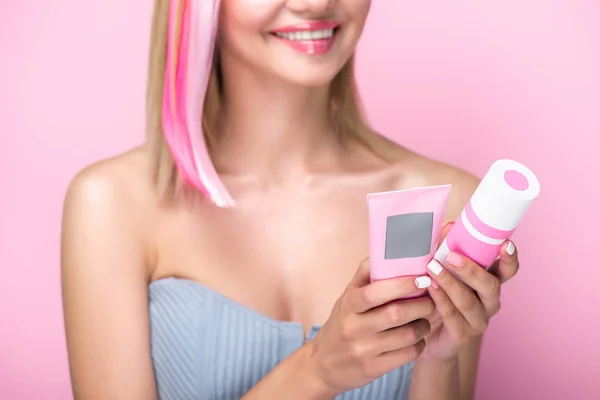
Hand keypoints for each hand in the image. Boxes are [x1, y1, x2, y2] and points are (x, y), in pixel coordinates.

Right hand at [306, 259, 434, 396]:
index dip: (402, 284)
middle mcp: (354, 327)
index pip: (376, 292)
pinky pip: (407, 355)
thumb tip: (386, 249)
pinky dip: (419, 345)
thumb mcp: (345, 298)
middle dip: (421, 305)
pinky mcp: (373, 368)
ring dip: (424, 325)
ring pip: (406, 335)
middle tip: (432, 300)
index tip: (422, 278)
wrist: (322, 365)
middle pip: (396, 314)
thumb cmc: (341, 324)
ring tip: (426, 320)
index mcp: (349, 304)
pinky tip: (418, 339)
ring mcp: (363, 349)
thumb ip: (364, 275)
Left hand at [421, 222, 519, 359]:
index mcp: (489, 282)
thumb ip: (445, 247)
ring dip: (450, 283)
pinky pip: (453, 316)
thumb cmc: (435, 293)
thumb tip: (450, 226)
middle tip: (452, 255)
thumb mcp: (440, 268)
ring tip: (433, 268)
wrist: (424, 332)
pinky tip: (430, 288)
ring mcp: (477, 320)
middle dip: (472, 270)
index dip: (510, 259)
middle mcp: (488, 302)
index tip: (506, 244)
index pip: (507, 271)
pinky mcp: (461, 335)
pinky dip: (441, 300)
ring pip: (469, 301)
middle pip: (491, 286)